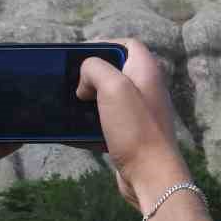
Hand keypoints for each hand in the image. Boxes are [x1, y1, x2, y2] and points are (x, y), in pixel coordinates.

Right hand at [75, 38, 186, 210]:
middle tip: (72, 85)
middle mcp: (146, 89)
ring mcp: (139, 113)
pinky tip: (73, 133)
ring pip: (107, 99)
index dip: (103, 45)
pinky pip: (106, 123)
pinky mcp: (131, 135)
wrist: (151, 176)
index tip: (80, 56)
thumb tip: (84, 81)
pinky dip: (90, 126)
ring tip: (68, 108)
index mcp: (147, 71)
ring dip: (87, 103)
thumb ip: (95, 69)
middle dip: (90, 77)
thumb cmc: (136, 129)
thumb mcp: (113, 87)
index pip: (127, 44)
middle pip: (114, 72)